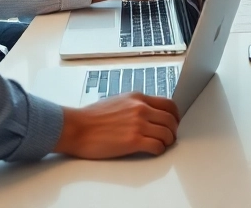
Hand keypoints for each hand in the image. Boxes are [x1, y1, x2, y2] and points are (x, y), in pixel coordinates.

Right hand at [55, 93, 179, 157]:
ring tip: (161, 145)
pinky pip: (157, 146)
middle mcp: (141, 109)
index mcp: (137, 98)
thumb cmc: (90, 118)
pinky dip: (159, 150)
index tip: (174, 122)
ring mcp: (138, 124)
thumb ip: (134, 105)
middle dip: (173, 130)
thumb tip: (147, 113)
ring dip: (167, 141)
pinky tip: (153, 151)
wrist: (76, 128)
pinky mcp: (134, 141)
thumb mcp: (117, 101)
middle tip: (170, 137)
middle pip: (171, 119)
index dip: (175, 115)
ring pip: (167, 133)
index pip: (168, 104)